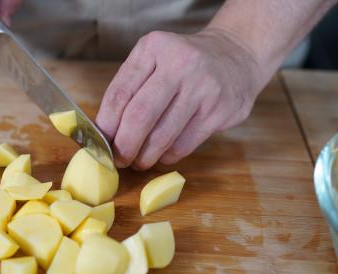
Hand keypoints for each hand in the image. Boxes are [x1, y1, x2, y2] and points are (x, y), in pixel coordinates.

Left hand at [96, 29, 264, 169]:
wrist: (237, 54)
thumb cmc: (183, 64)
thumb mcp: (154, 60)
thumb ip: (130, 89)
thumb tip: (103, 132)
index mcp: (153, 48)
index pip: (119, 94)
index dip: (106, 125)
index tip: (100, 144)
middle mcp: (180, 63)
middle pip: (139, 116)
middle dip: (124, 146)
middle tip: (119, 160)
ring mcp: (204, 87)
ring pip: (162, 135)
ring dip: (145, 156)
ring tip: (139, 161)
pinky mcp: (221, 110)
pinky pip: (184, 144)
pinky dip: (168, 156)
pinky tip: (163, 155)